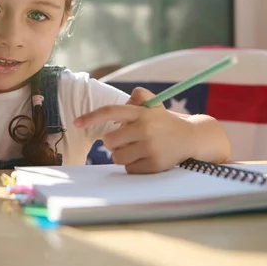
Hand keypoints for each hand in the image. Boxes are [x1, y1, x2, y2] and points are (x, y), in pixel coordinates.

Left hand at [75, 87, 196, 173]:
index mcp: (141, 112)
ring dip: (122, 155)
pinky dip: (133, 165)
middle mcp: (145, 129)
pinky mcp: (154, 164)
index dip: (91, 117)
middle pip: (109, 141)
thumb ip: (138, 97)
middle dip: (113, 142)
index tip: (75, 122)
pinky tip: (146, 158)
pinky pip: (128, 168)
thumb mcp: (154, 104)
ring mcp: (150, 147)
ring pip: (116, 157)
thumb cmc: (164, 121)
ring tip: (138, 149)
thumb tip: (127, 100)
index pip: (110, 112)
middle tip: (126, 140)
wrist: (191, 138)